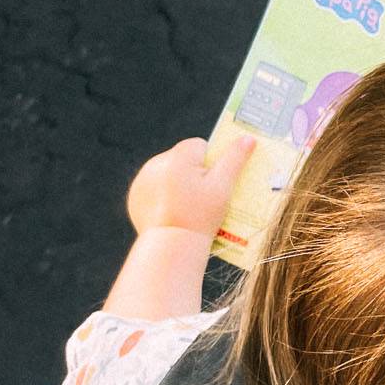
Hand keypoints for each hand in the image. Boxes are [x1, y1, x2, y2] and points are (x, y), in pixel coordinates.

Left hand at [126, 134, 255, 238]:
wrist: (170, 246)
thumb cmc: (201, 216)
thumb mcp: (224, 187)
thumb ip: (235, 159)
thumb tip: (248, 138)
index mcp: (179, 155)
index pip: (201, 146)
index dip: (211, 164)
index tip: (213, 183)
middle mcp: (158, 162)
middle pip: (184, 158)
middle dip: (194, 172)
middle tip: (203, 198)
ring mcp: (143, 178)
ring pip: (168, 171)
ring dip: (178, 182)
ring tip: (188, 206)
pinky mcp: (136, 195)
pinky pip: (154, 187)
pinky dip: (163, 195)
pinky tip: (173, 211)